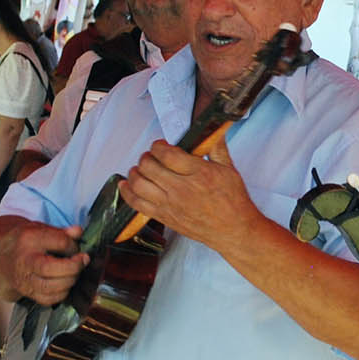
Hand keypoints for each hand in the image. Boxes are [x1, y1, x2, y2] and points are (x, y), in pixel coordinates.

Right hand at [4, 223, 87, 305]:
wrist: (0, 256)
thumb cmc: (25, 241)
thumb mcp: (40, 229)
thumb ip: (61, 232)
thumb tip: (78, 232)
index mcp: (29, 239)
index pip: (59, 242)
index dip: (73, 246)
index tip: (76, 248)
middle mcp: (25, 260)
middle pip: (51, 268)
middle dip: (73, 267)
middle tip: (82, 262)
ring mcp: (24, 278)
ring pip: (50, 287)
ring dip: (69, 281)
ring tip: (74, 273)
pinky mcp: (26, 292)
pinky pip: (47, 299)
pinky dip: (61, 293)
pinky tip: (64, 284)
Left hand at [117, 138, 259, 250]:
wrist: (233, 231)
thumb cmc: (233, 201)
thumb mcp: (229, 169)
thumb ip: (216, 147)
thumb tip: (212, 129)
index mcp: (198, 173)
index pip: (166, 153)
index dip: (159, 146)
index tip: (161, 145)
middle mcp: (182, 189)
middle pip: (149, 166)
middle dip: (147, 156)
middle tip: (152, 156)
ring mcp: (170, 204)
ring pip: (139, 184)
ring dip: (135, 172)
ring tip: (140, 169)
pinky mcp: (164, 217)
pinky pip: (137, 203)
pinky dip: (127, 192)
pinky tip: (125, 184)